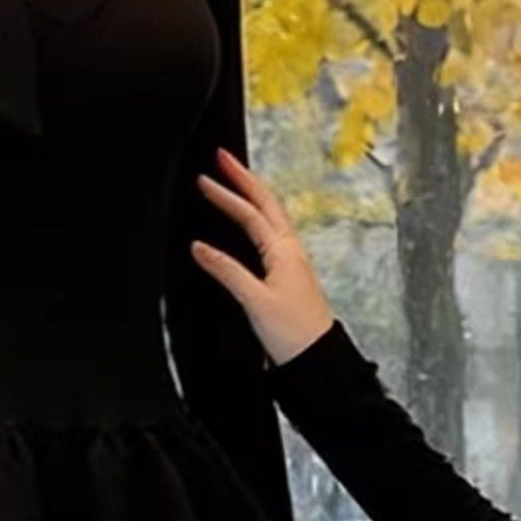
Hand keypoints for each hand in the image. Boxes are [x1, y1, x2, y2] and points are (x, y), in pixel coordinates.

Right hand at [190, 147, 335, 366]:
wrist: (319, 362)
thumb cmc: (294, 335)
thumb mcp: (254, 301)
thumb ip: (226, 271)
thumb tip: (200, 248)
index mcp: (283, 252)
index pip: (250, 213)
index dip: (226, 193)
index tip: (204, 178)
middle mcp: (292, 252)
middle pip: (267, 205)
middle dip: (244, 179)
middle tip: (224, 159)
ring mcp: (295, 264)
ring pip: (273, 219)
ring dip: (255, 198)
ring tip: (238, 183)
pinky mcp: (293, 279)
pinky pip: (275, 237)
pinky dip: (261, 222)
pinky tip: (254, 228)